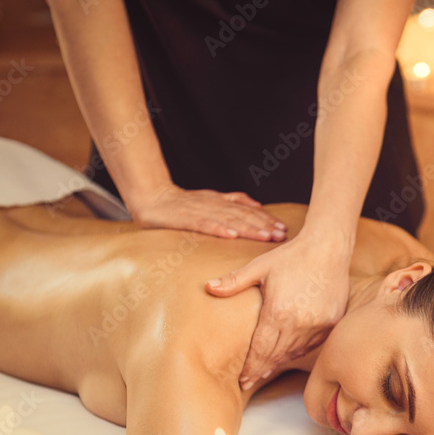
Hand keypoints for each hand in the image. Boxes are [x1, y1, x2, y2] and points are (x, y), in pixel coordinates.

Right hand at [130, 184, 286, 240]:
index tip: (282, 229)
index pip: (247, 210)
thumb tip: (258, 205)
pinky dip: (218, 229)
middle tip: (280, 235)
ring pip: (227, 219)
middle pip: (242, 215)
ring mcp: (199, 210)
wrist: (150, 197)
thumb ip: (233, 201)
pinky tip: (231, 235)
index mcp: (220, 201)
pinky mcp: (184, 218)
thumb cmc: (182, 203)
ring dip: (248, 228)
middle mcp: (213, 204)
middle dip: (263, 225)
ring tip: (264, 236)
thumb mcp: (211, 200)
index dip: (266, 219)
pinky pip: (203, 224)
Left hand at [205, 232, 351, 386]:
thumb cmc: (291, 256)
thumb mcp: (259, 267)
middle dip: (261, 369)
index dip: (251, 367)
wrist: (328, 248)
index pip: (261, 350)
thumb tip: (207, 287)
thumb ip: (234, 281)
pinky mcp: (331, 323)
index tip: (243, 379)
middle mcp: (299, 324)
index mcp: (278, 313)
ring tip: (265, 370)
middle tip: (249, 381)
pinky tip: (288, 353)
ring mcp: (318, 325)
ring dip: (279, 362)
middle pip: (276, 356)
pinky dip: (298, 350)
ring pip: (294, 352)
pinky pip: (312, 344)